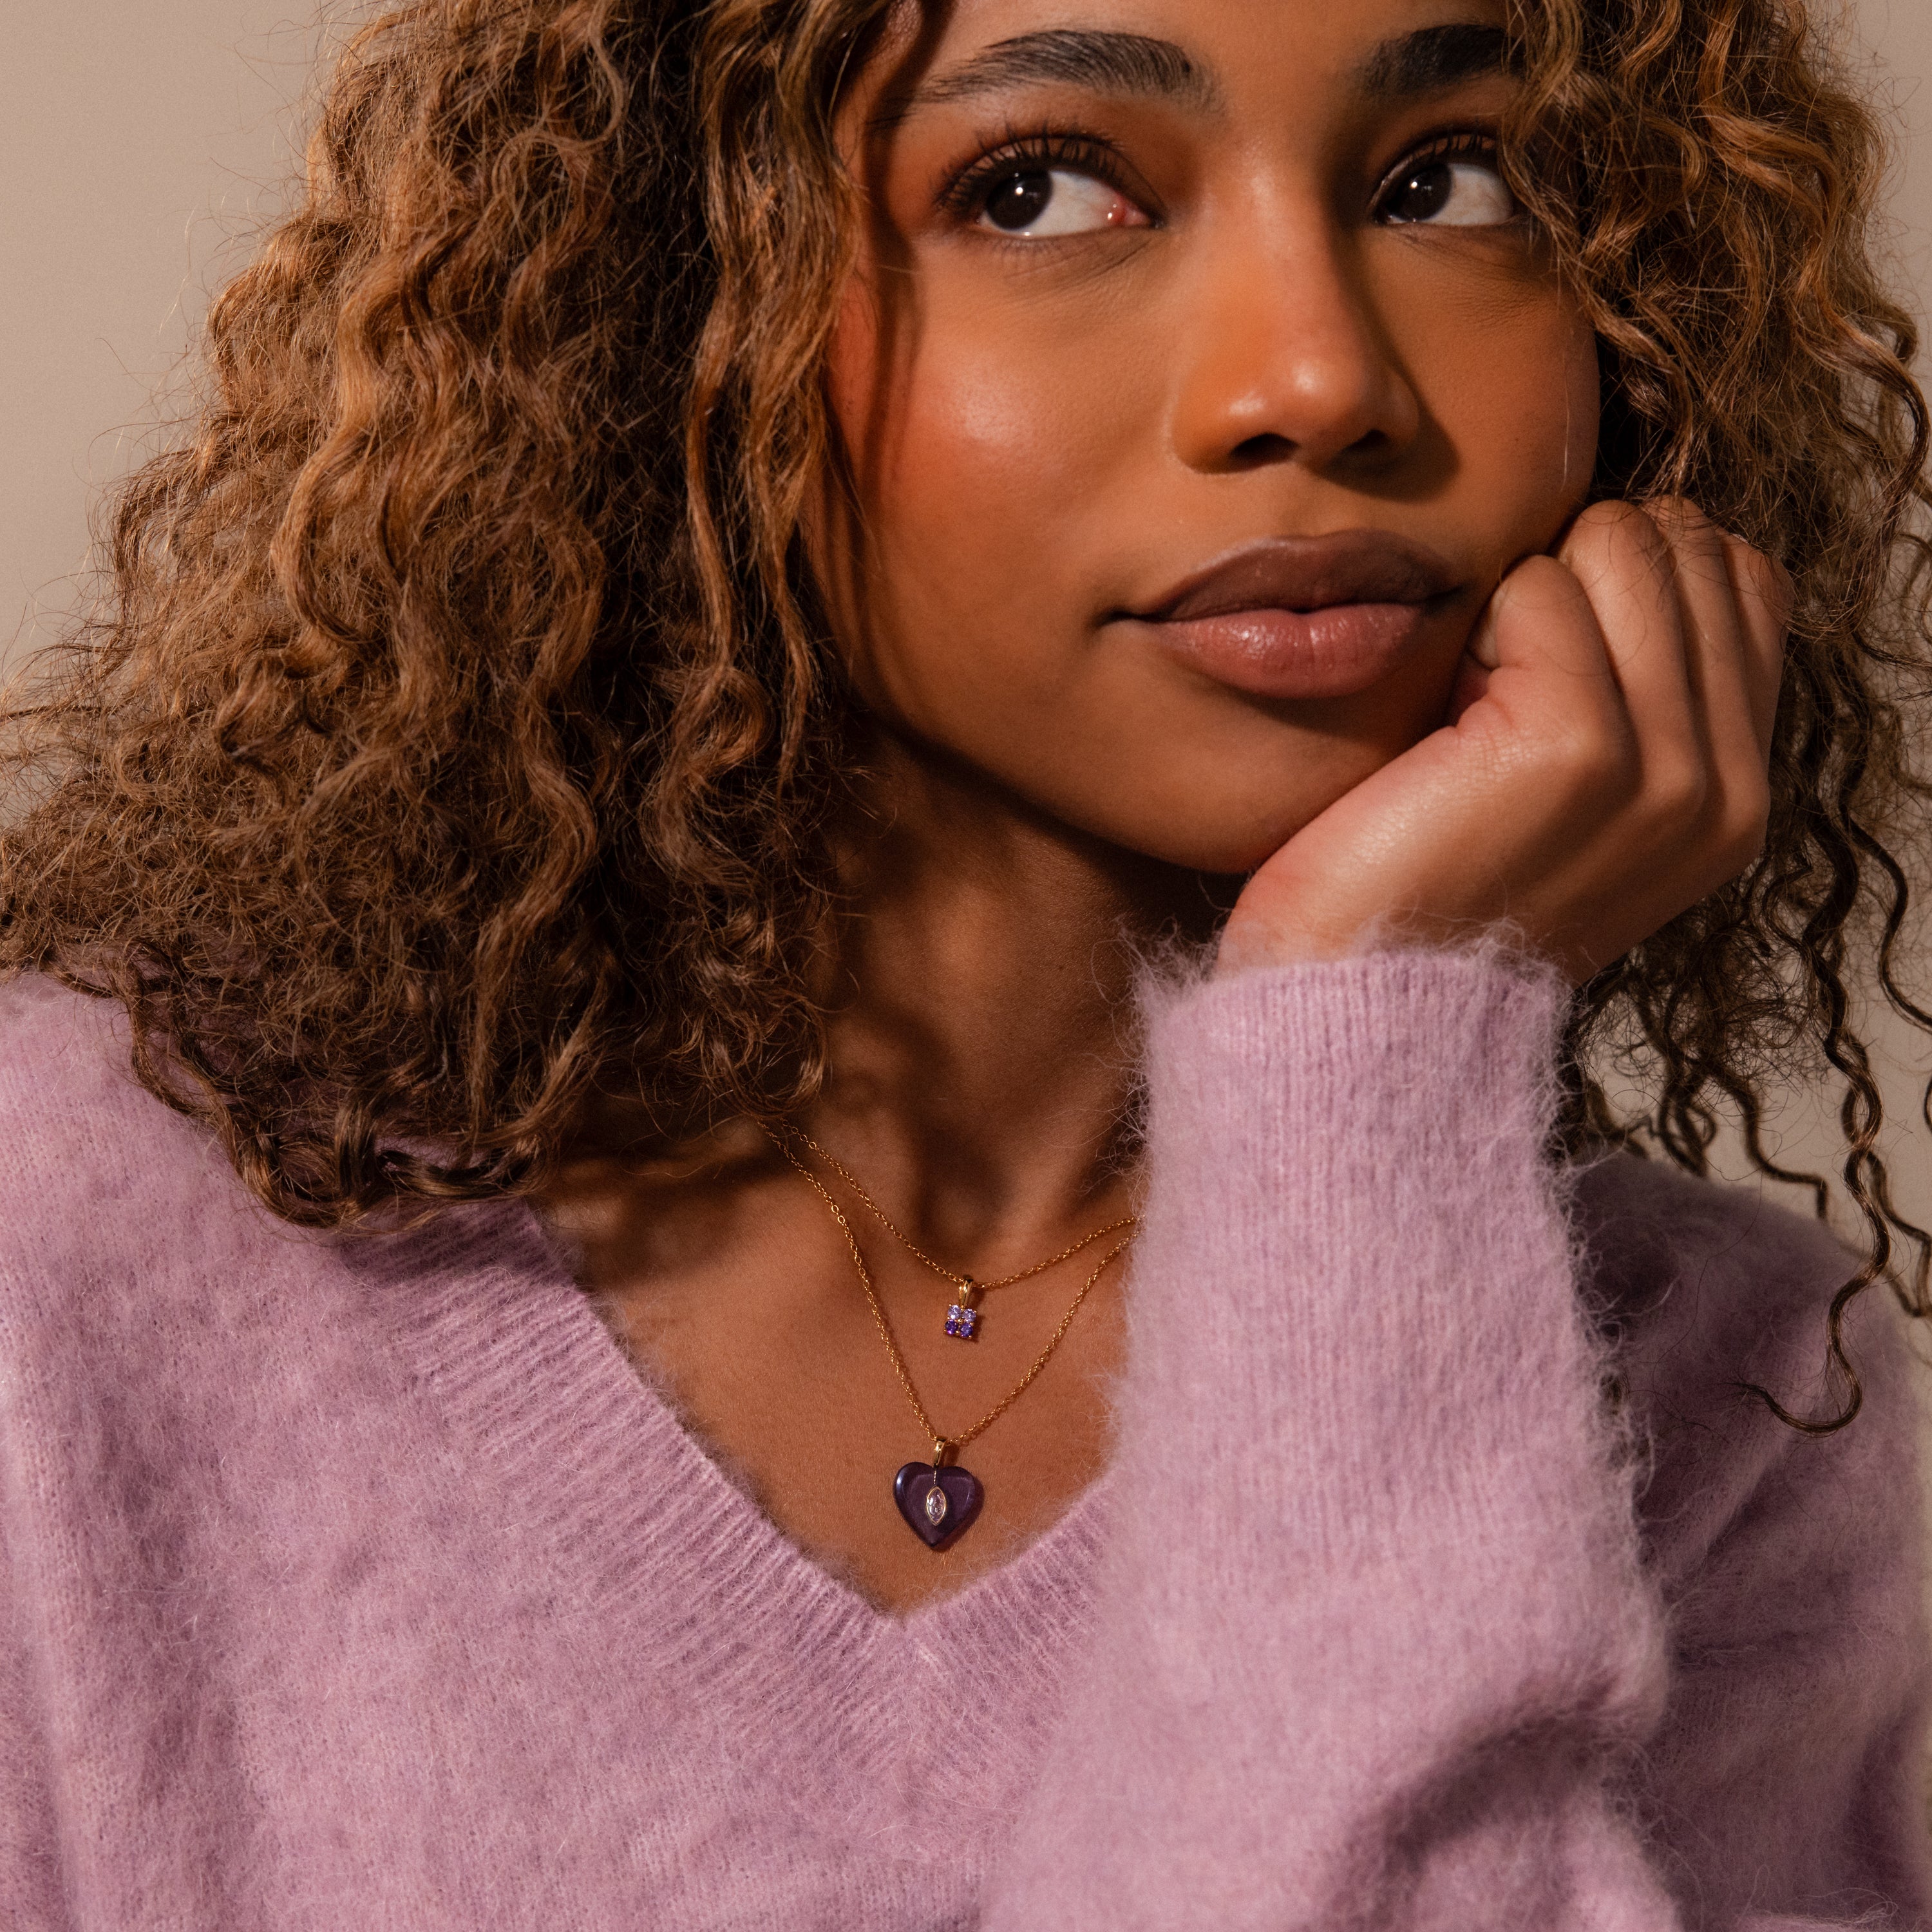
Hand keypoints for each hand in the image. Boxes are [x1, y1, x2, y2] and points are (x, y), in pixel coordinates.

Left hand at [1215, 500, 1790, 984]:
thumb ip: (1642, 690)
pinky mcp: (1578, 745)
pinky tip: (1443, 718)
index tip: (1547, 661)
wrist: (1364, 1000)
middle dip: (1575, 578)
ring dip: (1523, 599)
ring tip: (1473, 706)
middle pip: (1682, 545)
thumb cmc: (1432, 884)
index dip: (1629, 578)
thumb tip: (1634, 546)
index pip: (1740, 577)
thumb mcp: (1575, 792)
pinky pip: (1534, 587)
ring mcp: (1662, 766)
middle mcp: (1721, 784)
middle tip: (1497, 690)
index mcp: (1734, 794)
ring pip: (1617, 545)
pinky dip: (1473, 626)